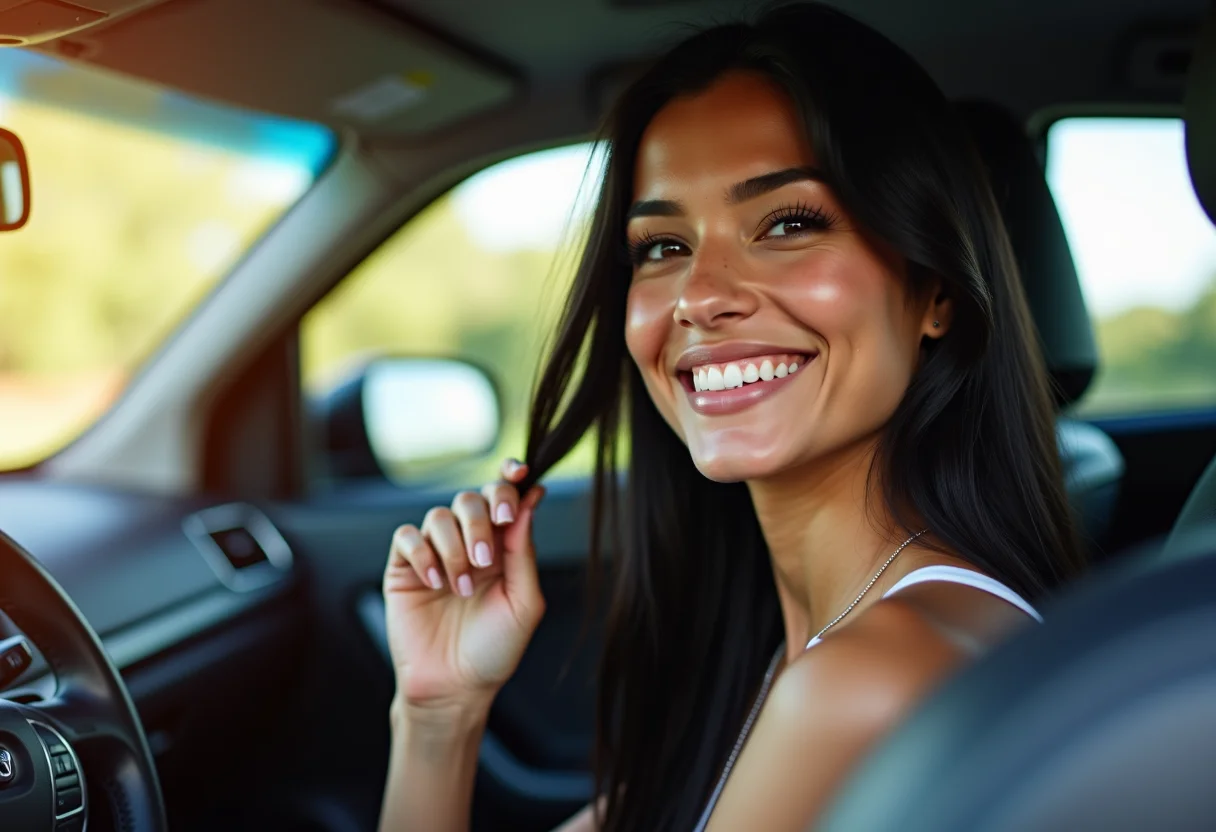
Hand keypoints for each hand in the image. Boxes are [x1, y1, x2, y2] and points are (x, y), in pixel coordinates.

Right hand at [383, 459, 545, 715]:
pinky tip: (434, 582)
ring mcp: (435, 553)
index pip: (504, 498)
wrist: (454, 687)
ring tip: (461, 588)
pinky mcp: (404, 567)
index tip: (518, 473)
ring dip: (454, 548)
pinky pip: (406, 536)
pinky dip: (422, 553)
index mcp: (503, 547)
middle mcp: (469, 542)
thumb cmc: (494, 649)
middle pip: (471, 499)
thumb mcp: (524, 601)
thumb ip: (525, 550)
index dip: (509, 478)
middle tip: (485, 559)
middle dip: (480, 521)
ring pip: (439, 515)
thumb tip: (531, 499)